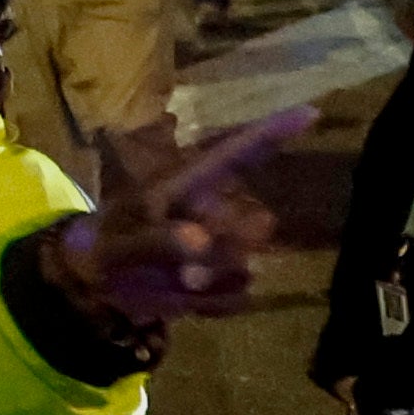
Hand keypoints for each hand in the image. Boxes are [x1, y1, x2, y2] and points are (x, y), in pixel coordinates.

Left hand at [46, 109, 298, 323]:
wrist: (100, 283)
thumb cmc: (107, 246)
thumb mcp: (117, 245)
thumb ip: (153, 242)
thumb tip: (201, 240)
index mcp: (186, 184)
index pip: (234, 153)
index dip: (272, 131)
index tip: (313, 110)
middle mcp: (214, 210)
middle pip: (255, 223)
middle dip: (227, 248)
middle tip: (186, 271)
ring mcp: (226, 245)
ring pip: (246, 264)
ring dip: (212, 280)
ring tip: (176, 282)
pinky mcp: (228, 280)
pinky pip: (239, 296)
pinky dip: (212, 303)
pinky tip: (184, 298)